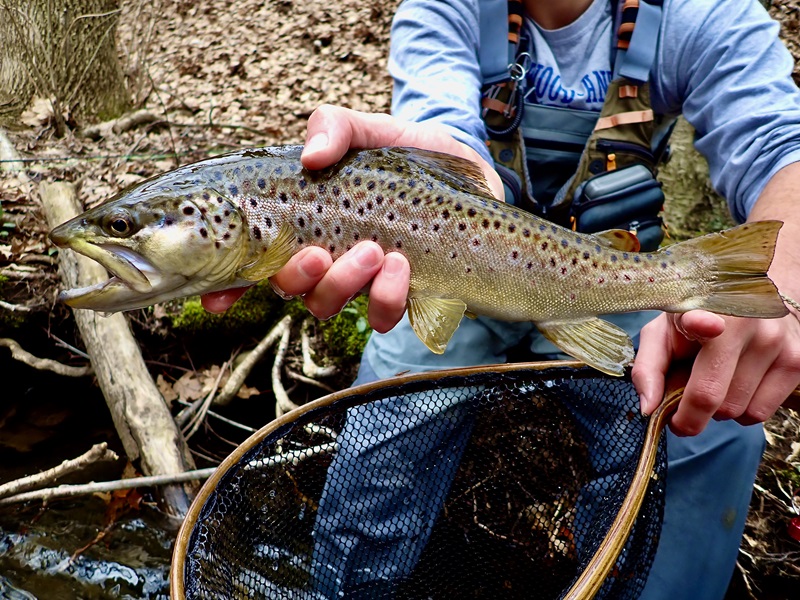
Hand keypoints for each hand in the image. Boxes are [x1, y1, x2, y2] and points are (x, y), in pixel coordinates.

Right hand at [201, 104, 502, 330]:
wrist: (470, 173)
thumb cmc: (409, 155)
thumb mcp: (370, 130)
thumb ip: (335, 128)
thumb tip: (311, 155)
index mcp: (305, 222)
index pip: (254, 258)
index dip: (228, 285)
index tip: (215, 297)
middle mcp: (325, 258)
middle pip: (286, 289)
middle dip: (297, 277)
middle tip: (323, 251)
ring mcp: (360, 282)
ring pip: (326, 306)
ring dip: (343, 284)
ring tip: (376, 251)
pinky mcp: (401, 297)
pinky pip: (380, 317)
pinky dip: (386, 298)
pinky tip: (402, 268)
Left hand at [632, 309, 799, 434]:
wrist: (753, 294)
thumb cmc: (697, 319)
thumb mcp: (662, 333)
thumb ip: (648, 369)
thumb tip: (649, 409)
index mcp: (702, 308)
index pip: (702, 318)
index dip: (701, 324)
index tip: (709, 325)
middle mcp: (744, 321)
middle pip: (711, 396)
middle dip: (692, 410)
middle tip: (687, 393)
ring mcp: (776, 341)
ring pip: (737, 411)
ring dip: (720, 408)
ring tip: (719, 377)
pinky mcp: (798, 360)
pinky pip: (760, 413)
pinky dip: (744, 409)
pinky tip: (741, 382)